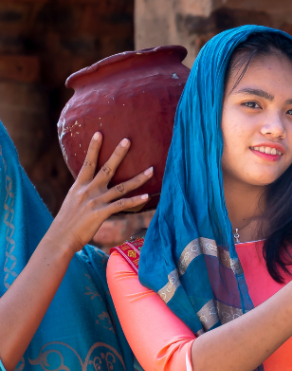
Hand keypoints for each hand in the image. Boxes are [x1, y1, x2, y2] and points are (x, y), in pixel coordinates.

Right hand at [50, 132, 152, 253]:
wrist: (60, 237)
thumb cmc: (67, 223)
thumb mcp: (72, 202)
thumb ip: (83, 193)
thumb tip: (91, 189)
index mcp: (79, 186)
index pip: (87, 162)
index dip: (93, 147)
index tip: (99, 133)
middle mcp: (88, 190)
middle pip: (107, 168)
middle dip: (118, 153)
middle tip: (128, 140)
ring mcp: (95, 201)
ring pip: (121, 187)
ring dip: (138, 178)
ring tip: (151, 169)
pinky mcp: (101, 213)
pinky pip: (122, 205)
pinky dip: (135, 200)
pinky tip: (146, 196)